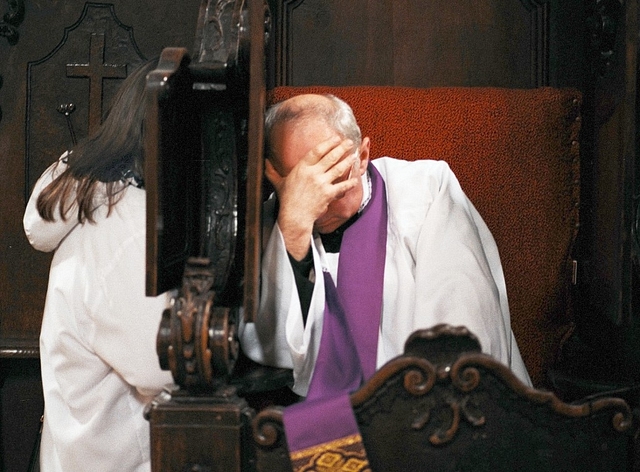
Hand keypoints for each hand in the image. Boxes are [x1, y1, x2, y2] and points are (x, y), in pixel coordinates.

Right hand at [266, 136, 359, 259]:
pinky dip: (350, 182)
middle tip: (349, 142)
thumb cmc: (287, 200)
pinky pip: (342, 186)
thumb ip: (272, 172)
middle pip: (330, 157)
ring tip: (354, 155)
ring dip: (348, 161)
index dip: (328, 143)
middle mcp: (313, 173)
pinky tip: (355, 178)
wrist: (294, 216)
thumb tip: (264, 162)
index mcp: (302, 168)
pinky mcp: (328, 194)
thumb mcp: (279, 183)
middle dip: (342, 148)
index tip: (335, 138)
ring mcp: (321, 183)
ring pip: (338, 169)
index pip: (317, 151)